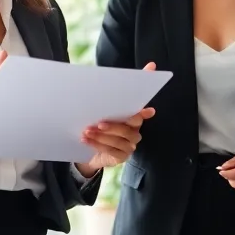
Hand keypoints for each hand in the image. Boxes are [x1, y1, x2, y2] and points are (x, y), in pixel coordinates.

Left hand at [77, 62, 156, 177]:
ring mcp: (129, 146)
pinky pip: (111, 151)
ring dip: (101, 136)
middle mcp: (135, 132)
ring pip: (118, 141)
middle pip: (128, 129)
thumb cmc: (99, 127)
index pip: (141, 114)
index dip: (145, 111)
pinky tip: (86, 140)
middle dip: (114, 126)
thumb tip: (126, 77)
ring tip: (87, 131)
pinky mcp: (122, 157)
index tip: (149, 110)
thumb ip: (107, 100)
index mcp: (133, 119)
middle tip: (99, 123)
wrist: (90, 151)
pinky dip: (97, 144)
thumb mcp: (101, 112)